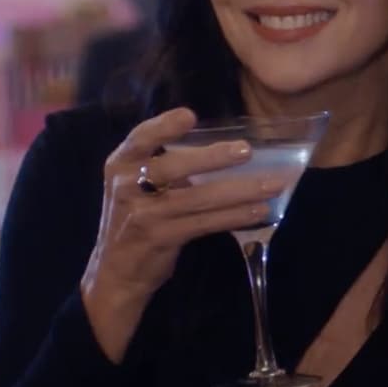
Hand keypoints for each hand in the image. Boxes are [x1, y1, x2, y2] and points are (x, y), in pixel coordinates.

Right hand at [79, 108, 280, 361]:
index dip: (163, 126)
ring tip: (271, 185)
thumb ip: (166, 164)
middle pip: (172, 168)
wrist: (116, 271)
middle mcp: (127, 186)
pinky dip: (234, 216)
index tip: (190, 115)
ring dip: (239, 191)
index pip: (140, 138)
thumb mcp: (137, 184)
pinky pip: (204, 223)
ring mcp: (143, 215)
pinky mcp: (160, 238)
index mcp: (121, 164)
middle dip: (211, 158)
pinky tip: (258, 211)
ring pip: (197, 198)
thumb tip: (224, 145)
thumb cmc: (136, 216)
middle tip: (246, 151)